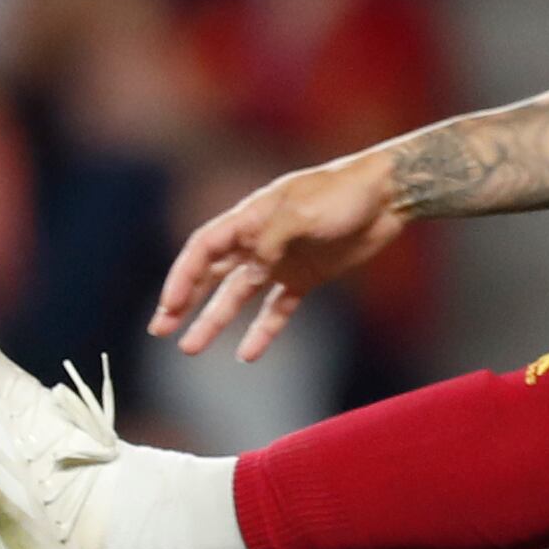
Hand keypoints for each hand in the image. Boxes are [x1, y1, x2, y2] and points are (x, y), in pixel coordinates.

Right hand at [149, 150, 408, 361]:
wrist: (388, 197)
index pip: (204, 249)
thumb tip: (252, 268)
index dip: (183, 277)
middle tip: (160, 330)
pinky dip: (263, 331)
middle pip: (211, 275)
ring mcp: (281, 261)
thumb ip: (273, 239)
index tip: (170, 306)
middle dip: (184, 302)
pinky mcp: (306, 278)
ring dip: (214, 321)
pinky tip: (247, 355)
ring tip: (190, 348)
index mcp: (250, 217)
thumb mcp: (302, 211)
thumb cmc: (343, 194)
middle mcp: (259, 241)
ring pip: (238, 296)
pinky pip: (277, 309)